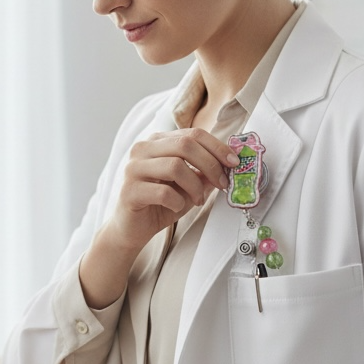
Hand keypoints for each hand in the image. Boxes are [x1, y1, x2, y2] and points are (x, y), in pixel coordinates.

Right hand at [80, 129, 237, 307]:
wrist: (132, 229)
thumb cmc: (160, 204)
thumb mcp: (188, 185)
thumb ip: (204, 172)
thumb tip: (229, 165)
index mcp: (157, 142)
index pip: (192, 134)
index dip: (217, 147)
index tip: (234, 163)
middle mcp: (142, 149)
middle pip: (185, 144)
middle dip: (210, 164)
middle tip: (221, 184)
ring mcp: (133, 168)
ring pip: (175, 166)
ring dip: (195, 186)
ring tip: (198, 200)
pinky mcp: (129, 190)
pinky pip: (163, 192)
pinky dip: (178, 201)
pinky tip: (177, 207)